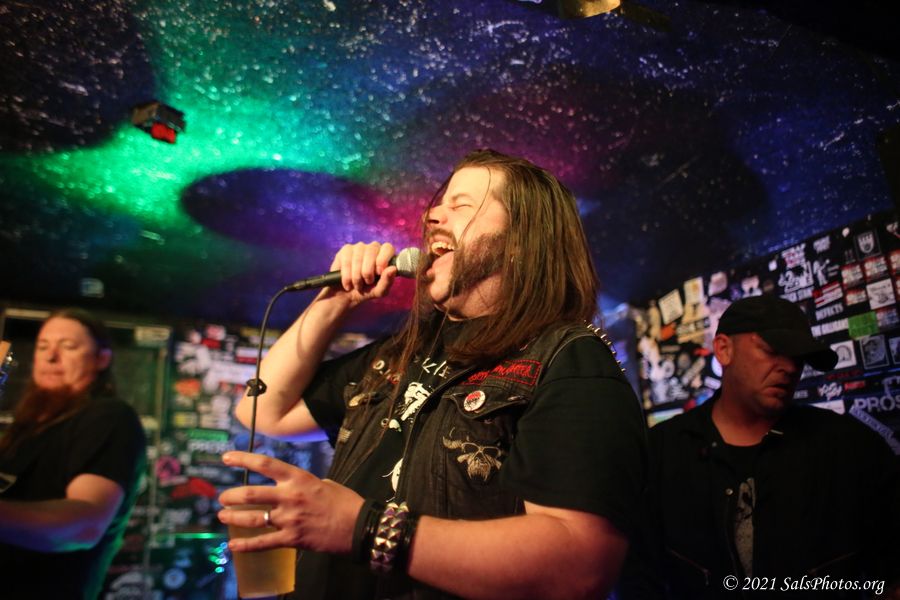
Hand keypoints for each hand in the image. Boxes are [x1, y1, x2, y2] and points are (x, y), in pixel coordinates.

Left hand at [218, 451, 363, 553]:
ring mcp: (289, 519)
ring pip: (252, 518)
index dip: (243, 460)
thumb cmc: (344, 502)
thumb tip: (292, 487)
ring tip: (223, 517)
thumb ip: (303, 484)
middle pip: (251, 494)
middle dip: (231, 496)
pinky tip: (232, 546)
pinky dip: (245, 545)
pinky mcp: (292, 539)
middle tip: (222, 498)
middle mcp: (290, 496)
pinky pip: (263, 543)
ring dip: (233, 518)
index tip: (226, 458)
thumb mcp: (324, 483)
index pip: (265, 465)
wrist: (359, 526)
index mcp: (298, 478)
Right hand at [319, 241, 398, 308]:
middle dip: (368, 270)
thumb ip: (387, 281)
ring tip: (357, 285)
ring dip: (357, 276)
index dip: (383, 259)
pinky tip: (348, 283)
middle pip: (372, 250)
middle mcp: (372, 248)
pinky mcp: (345, 251)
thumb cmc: (366, 291)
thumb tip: (393, 269)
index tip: (379, 272)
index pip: (387, 248)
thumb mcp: (379, 291)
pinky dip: (347, 275)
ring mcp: (358, 248)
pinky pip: (347, 260)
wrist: (347, 296)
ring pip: (358, 257)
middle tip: (367, 282)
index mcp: (384, 255)